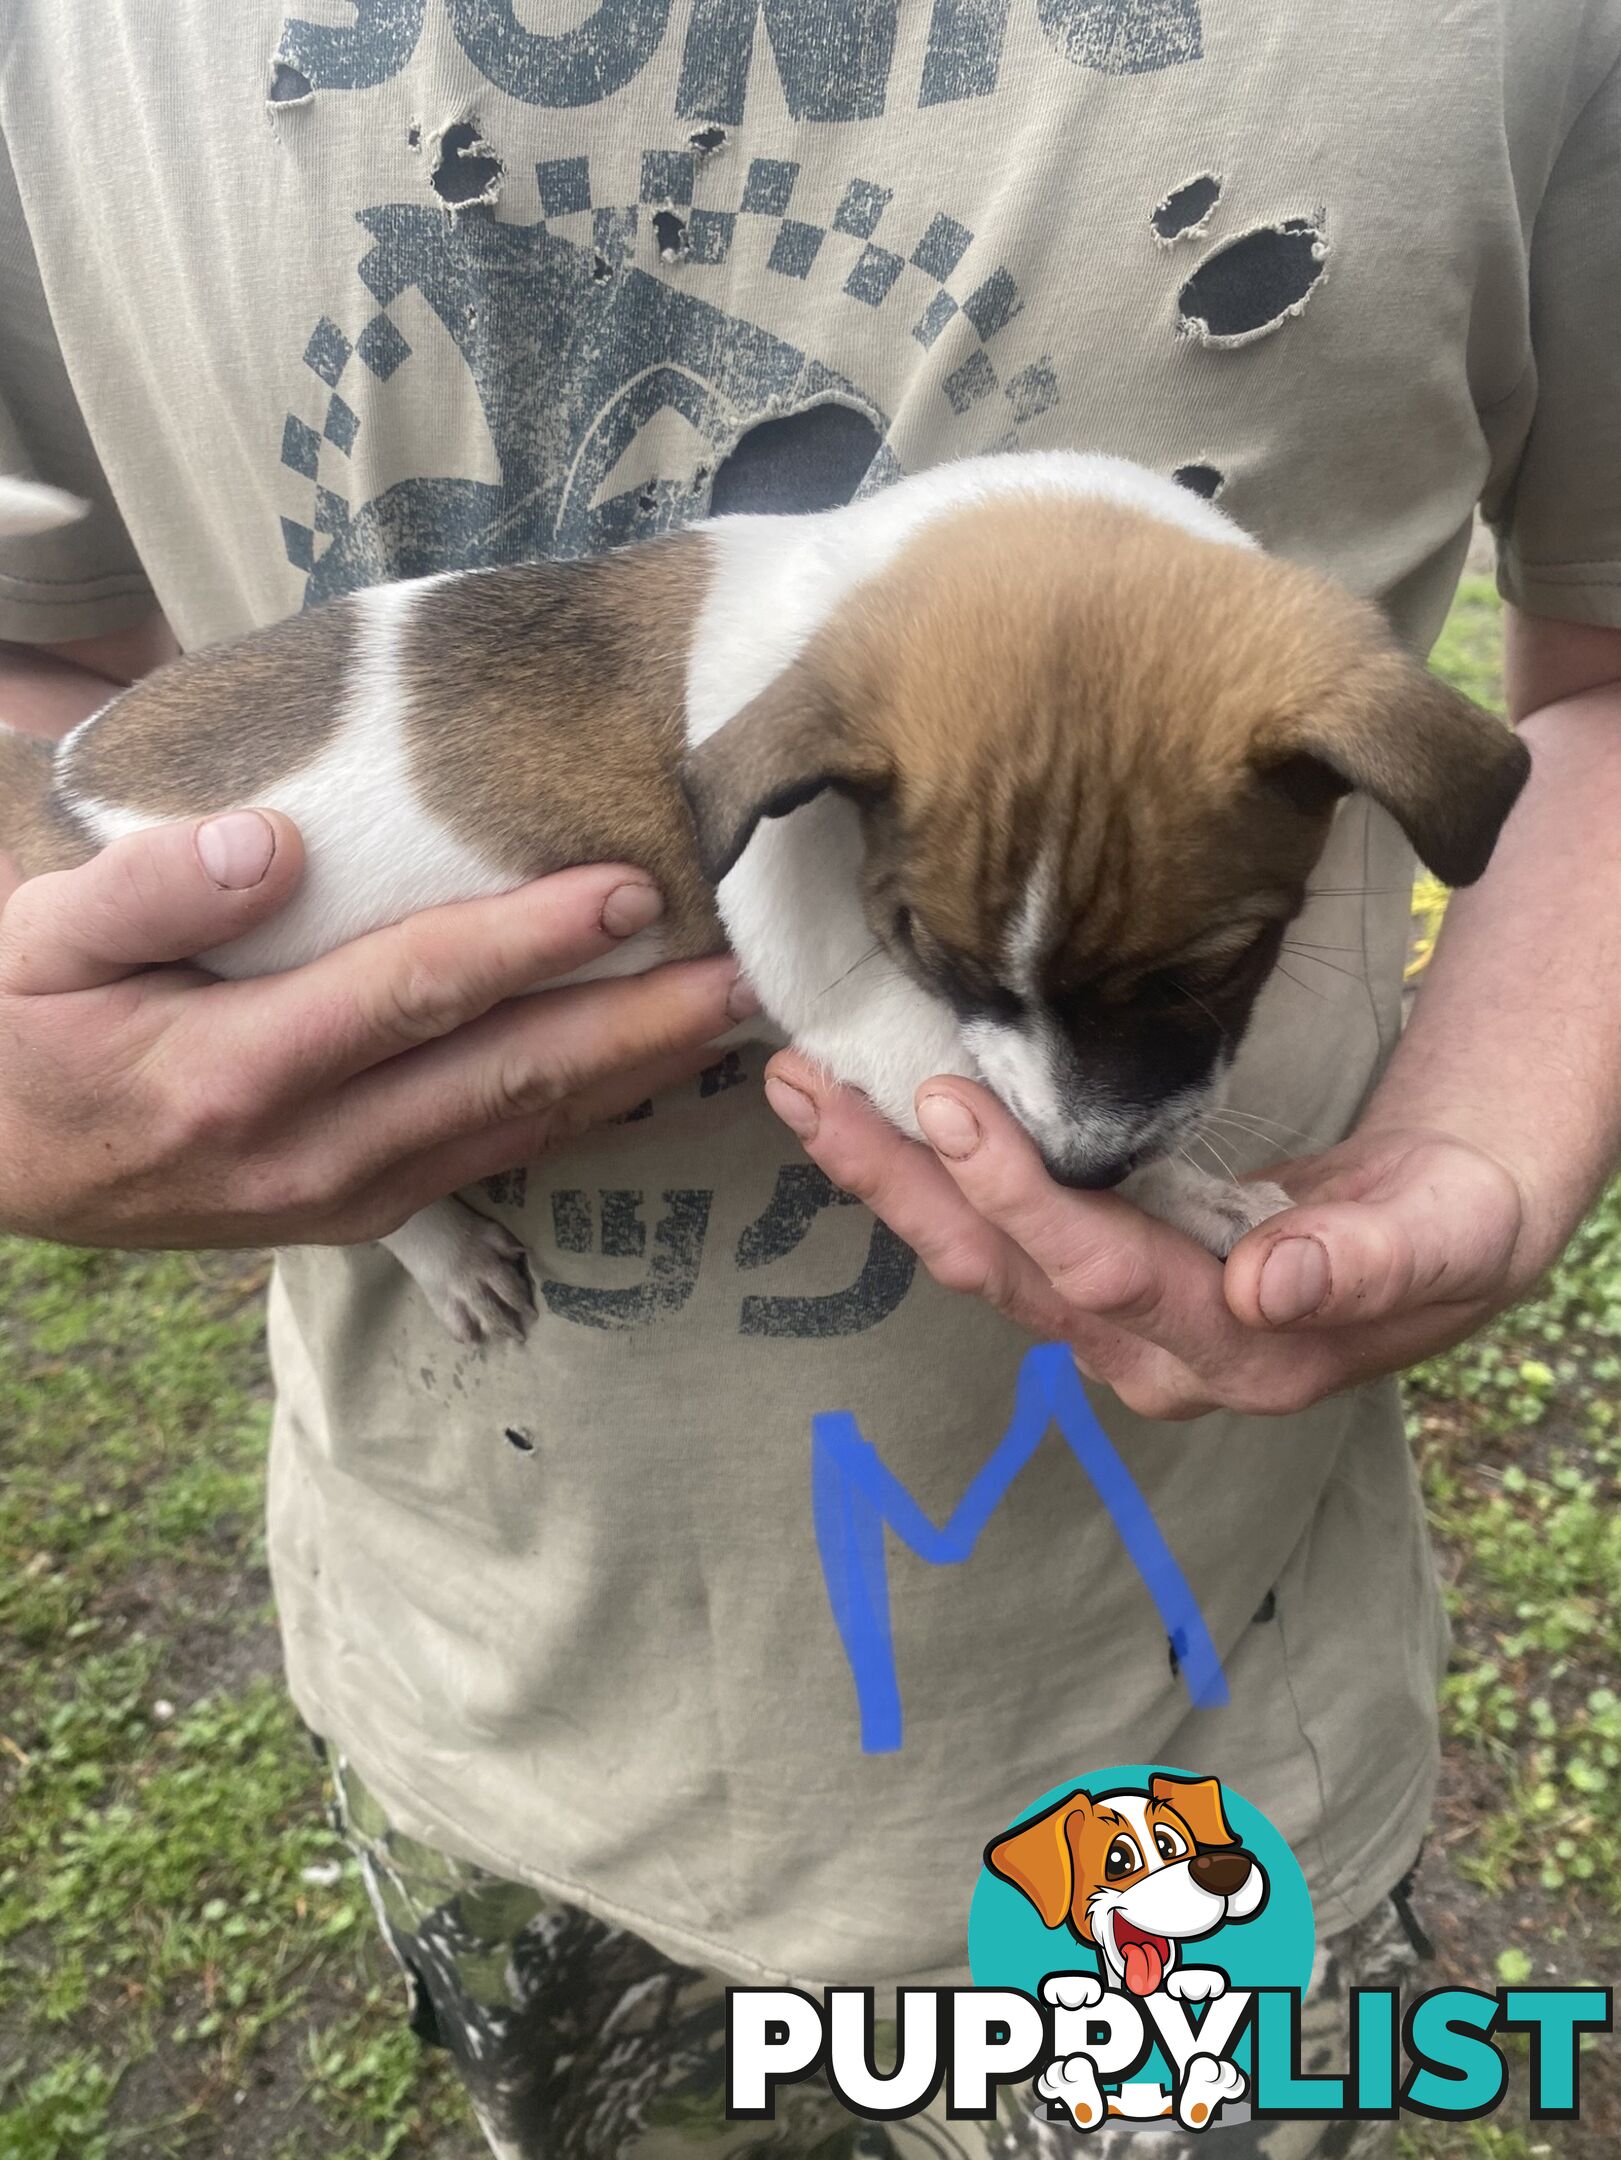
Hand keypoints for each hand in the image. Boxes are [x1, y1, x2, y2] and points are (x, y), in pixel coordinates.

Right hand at [0, 810, 750, 1249]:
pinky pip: (495, 1159)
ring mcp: (345, 1197)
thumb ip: (148, 889)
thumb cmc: (16, 1032)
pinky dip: (581, 1116)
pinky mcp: (361, 1212)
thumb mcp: (32, 942)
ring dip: (634, 1078)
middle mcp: (312, 1153)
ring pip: (520, 1130)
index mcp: (235, 1075)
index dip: (530, 941)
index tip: (631, 891)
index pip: (415, 992)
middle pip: (507, 1076)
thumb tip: (273, 844)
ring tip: (734, 1026)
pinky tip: (646, 1078)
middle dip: (639, 1027)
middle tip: (752, 979)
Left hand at [764, 1058, 1528, 1419]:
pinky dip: (919, 1175)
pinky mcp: (1090, 1287)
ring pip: (975, 1260)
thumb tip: (1276, 1285)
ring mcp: (1107, 1329)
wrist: (1438, 1241)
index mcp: (1229, 1348)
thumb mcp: (1445, 1238)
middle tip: (809, 1089)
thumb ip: (1370, 1262)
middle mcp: (1146, 1354)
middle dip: (898, 1181)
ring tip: (803, 1091)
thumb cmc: (1447, 1228)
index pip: (1098, 1271)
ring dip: (884, 1176)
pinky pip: (989, 1236)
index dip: (1019, 1194)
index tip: (951, 1106)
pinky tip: (864, 1115)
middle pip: (1000, 1270)